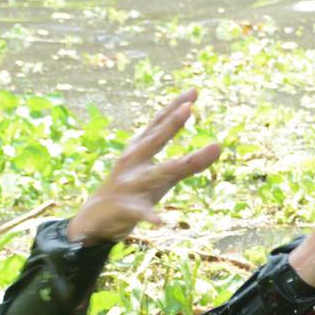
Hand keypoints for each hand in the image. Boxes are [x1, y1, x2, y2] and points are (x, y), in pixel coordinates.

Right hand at [66, 90, 221, 246]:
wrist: (96, 217)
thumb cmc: (137, 189)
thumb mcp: (164, 175)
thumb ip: (191, 163)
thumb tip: (219, 146)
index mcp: (140, 149)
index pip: (159, 124)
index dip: (175, 107)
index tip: (194, 92)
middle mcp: (133, 162)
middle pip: (154, 141)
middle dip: (170, 125)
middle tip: (188, 108)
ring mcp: (129, 184)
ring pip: (153, 174)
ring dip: (169, 168)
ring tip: (183, 163)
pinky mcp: (126, 209)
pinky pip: (141, 213)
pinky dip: (152, 217)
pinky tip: (163, 222)